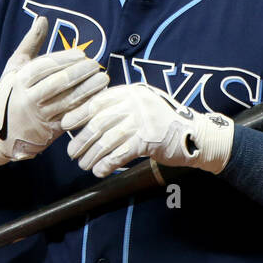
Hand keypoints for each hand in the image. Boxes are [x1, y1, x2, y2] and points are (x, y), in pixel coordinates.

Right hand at [0, 16, 109, 167]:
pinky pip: (72, 117)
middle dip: (80, 73)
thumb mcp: (14, 68)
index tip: (82, 54)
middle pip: (58, 83)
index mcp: (19, 80)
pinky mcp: (50, 132)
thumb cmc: (9, 94)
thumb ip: (30, 43)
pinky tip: (99, 98)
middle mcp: (28, 99)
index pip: (45, 67)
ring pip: (68, 101)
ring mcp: (40, 117)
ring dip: (89, 89)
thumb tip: (43, 18)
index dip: (65, 59)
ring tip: (103, 79)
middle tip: (95, 65)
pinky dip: (87, 107)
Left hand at [62, 83, 234, 177]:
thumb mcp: (143, 105)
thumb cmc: (164, 123)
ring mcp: (143, 119)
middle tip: (73, 154)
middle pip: (99, 122)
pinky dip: (107, 164)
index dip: (78, 113)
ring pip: (108, 139)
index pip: (97, 100)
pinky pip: (121, 153)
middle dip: (82, 140)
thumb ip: (120, 107)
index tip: (65, 124)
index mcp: (131, 91)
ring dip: (92, 155)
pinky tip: (100, 171)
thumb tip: (87, 120)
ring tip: (84, 165)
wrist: (197, 135)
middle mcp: (135, 102)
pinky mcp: (149, 139)